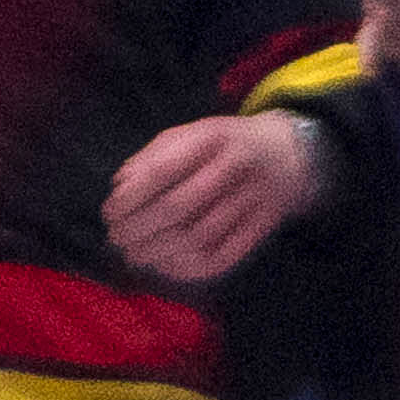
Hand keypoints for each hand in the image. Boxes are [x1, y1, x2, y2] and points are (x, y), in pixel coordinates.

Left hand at [105, 113, 332, 286]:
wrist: (291, 156)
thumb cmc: (228, 144)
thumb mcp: (193, 133)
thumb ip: (155, 155)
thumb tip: (120, 187)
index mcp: (212, 138)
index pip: (162, 171)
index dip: (131, 197)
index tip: (109, 214)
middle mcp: (235, 169)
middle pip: (179, 207)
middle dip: (140, 228)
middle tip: (118, 239)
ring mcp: (252, 201)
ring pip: (200, 237)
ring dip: (161, 252)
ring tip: (136, 256)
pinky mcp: (263, 228)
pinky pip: (225, 256)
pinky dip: (191, 267)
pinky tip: (169, 266)